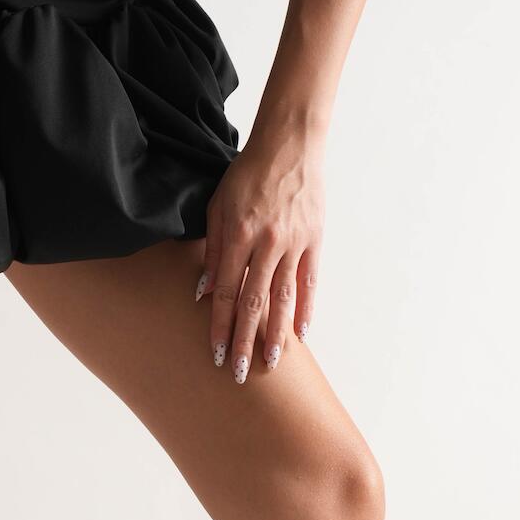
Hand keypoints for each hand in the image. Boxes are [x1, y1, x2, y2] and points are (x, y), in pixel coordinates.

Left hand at [195, 125, 325, 381]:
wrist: (289, 145)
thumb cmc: (246, 175)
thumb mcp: (218, 207)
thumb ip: (212, 250)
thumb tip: (204, 293)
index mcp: (239, 236)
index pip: (226, 293)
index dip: (220, 327)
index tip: (217, 355)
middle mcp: (266, 244)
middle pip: (253, 303)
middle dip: (245, 341)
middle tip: (240, 374)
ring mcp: (293, 243)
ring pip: (283, 298)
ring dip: (275, 334)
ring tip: (270, 364)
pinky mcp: (315, 240)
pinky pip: (309, 282)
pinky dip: (305, 309)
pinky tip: (300, 335)